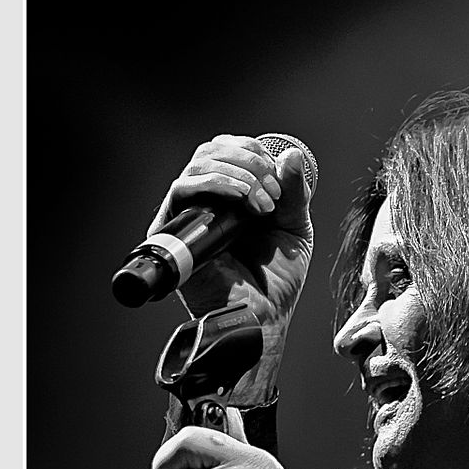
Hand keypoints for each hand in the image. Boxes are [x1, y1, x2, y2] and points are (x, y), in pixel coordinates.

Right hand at [148, 133, 314, 400]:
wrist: (263, 318)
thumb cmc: (277, 282)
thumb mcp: (294, 227)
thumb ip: (294, 192)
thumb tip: (292, 153)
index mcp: (231, 197)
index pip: (229, 150)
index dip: (254, 152)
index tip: (280, 178)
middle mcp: (206, 203)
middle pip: (211, 150)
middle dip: (248, 160)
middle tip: (273, 193)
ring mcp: (188, 216)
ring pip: (198, 165)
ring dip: (238, 174)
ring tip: (263, 204)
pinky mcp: (173, 232)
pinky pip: (182, 190)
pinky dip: (216, 185)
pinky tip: (243, 201)